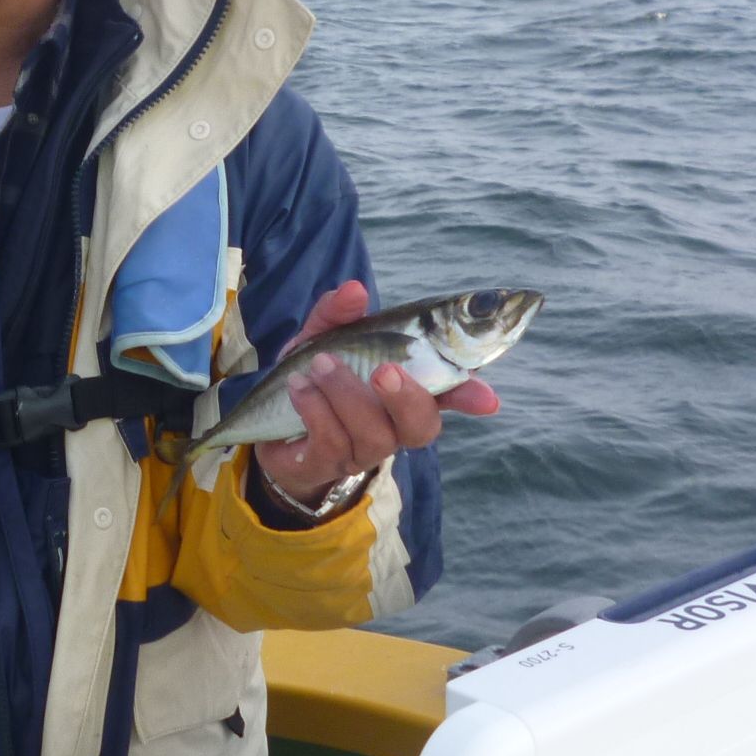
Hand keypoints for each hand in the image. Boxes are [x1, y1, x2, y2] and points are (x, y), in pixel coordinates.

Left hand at [252, 280, 500, 508]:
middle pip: (421, 426)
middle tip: (383, 370)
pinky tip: (299, 386)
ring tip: (319, 365)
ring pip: (373, 433)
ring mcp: (362, 450)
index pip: (451, 393)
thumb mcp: (323, 336)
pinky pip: (331, 442)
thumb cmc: (314, 373)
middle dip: (406, 398)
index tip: (486, 398)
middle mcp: (393, 425)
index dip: (470, 396)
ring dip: (346, 394)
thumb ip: (339, 314)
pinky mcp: (326, 464)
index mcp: (406, 390)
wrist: (268, 419)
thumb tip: (355, 290)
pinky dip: (314, 408)